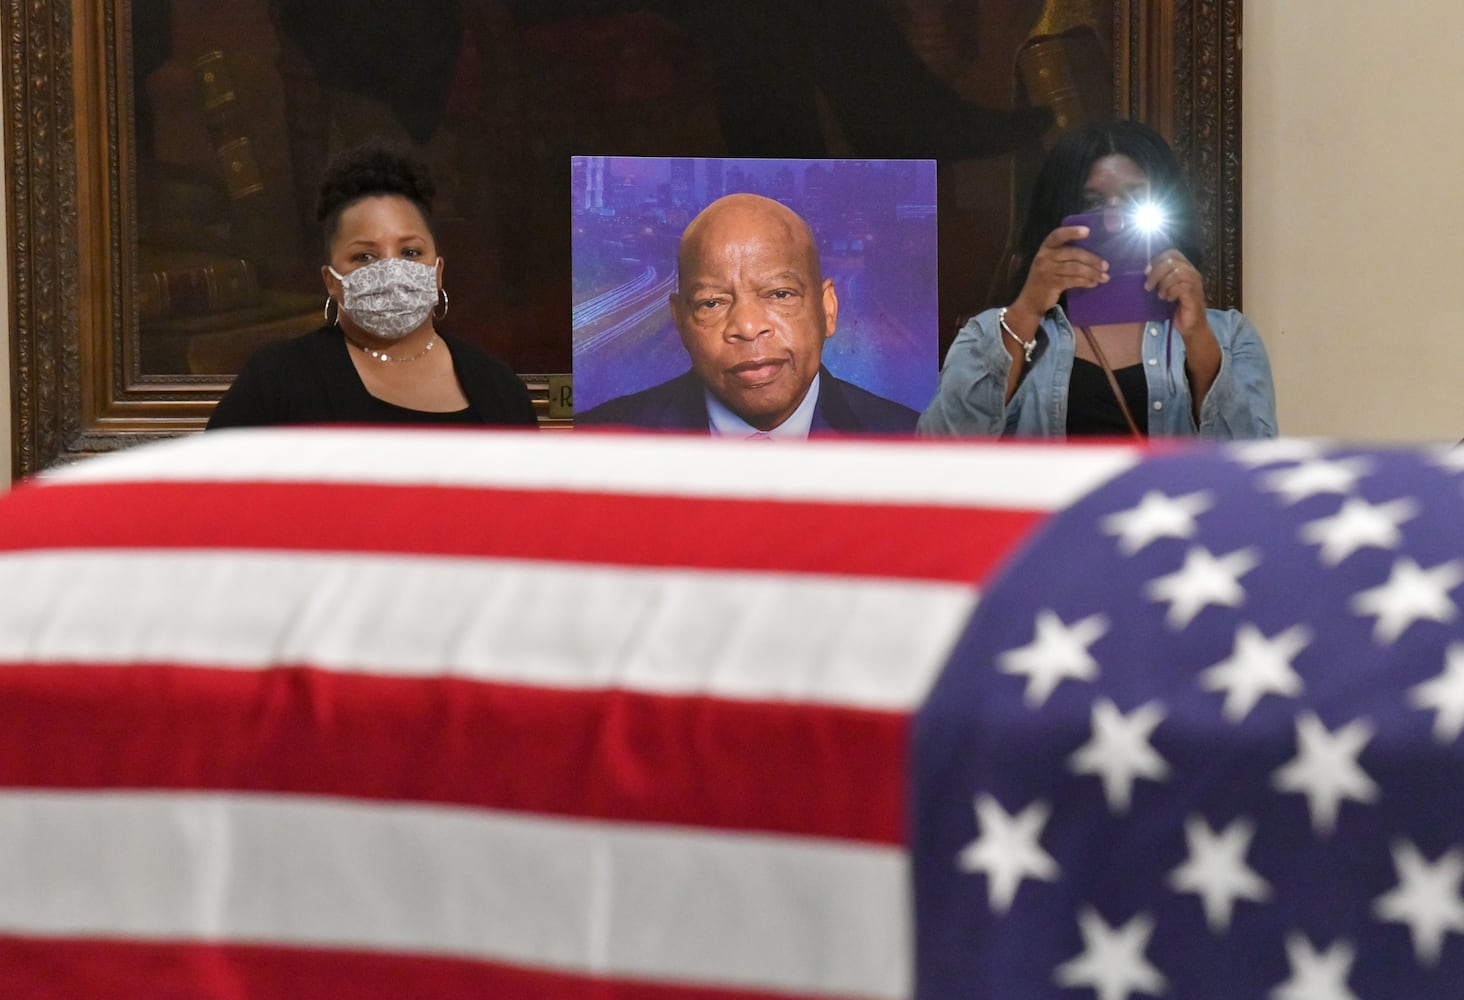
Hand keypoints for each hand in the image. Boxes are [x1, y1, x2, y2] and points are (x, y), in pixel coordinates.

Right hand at [1011, 224, 1109, 318]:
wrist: (1030, 300)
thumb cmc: (1046, 278)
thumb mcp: (1051, 262)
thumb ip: (1065, 255)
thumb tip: (1093, 251)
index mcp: (1046, 248)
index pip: (1057, 235)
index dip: (1072, 232)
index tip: (1088, 231)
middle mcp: (1045, 257)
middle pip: (1073, 253)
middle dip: (1092, 259)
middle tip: (1106, 266)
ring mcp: (1047, 271)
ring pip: (1075, 268)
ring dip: (1092, 273)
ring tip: (1104, 277)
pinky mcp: (1051, 284)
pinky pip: (1073, 280)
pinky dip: (1086, 282)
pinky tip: (1094, 283)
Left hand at [1145, 248, 1219, 410]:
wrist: (1190, 326)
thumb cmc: (1177, 308)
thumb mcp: (1165, 290)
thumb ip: (1159, 279)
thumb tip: (1143, 272)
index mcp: (1185, 268)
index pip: (1172, 252)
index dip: (1157, 259)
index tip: (1146, 271)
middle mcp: (1192, 272)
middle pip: (1172, 261)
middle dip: (1156, 272)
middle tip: (1148, 286)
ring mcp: (1195, 283)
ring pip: (1176, 272)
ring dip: (1163, 283)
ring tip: (1160, 295)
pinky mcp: (1194, 294)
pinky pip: (1181, 286)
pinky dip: (1170, 292)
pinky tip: (1167, 300)